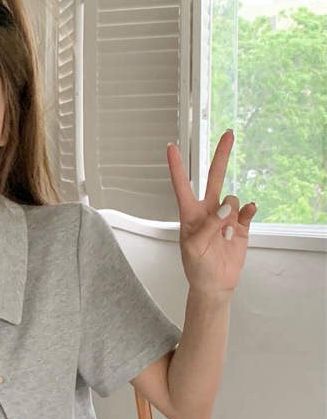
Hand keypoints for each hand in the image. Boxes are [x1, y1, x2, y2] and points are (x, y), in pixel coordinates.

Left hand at [167, 129, 256, 297]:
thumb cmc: (197, 268)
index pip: (181, 186)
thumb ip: (207, 226)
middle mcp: (207, 211)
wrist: (215, 285)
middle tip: (229, 133)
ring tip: (224, 236)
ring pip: (231, 198)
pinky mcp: (241, 225)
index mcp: (189, 215)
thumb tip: (225, 206)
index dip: (176, 167)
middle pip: (214, 178)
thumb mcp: (194, 248)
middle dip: (221, 156)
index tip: (171, 147)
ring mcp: (225, 217)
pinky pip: (247, 210)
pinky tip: (246, 214)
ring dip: (230, 215)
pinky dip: (247, 210)